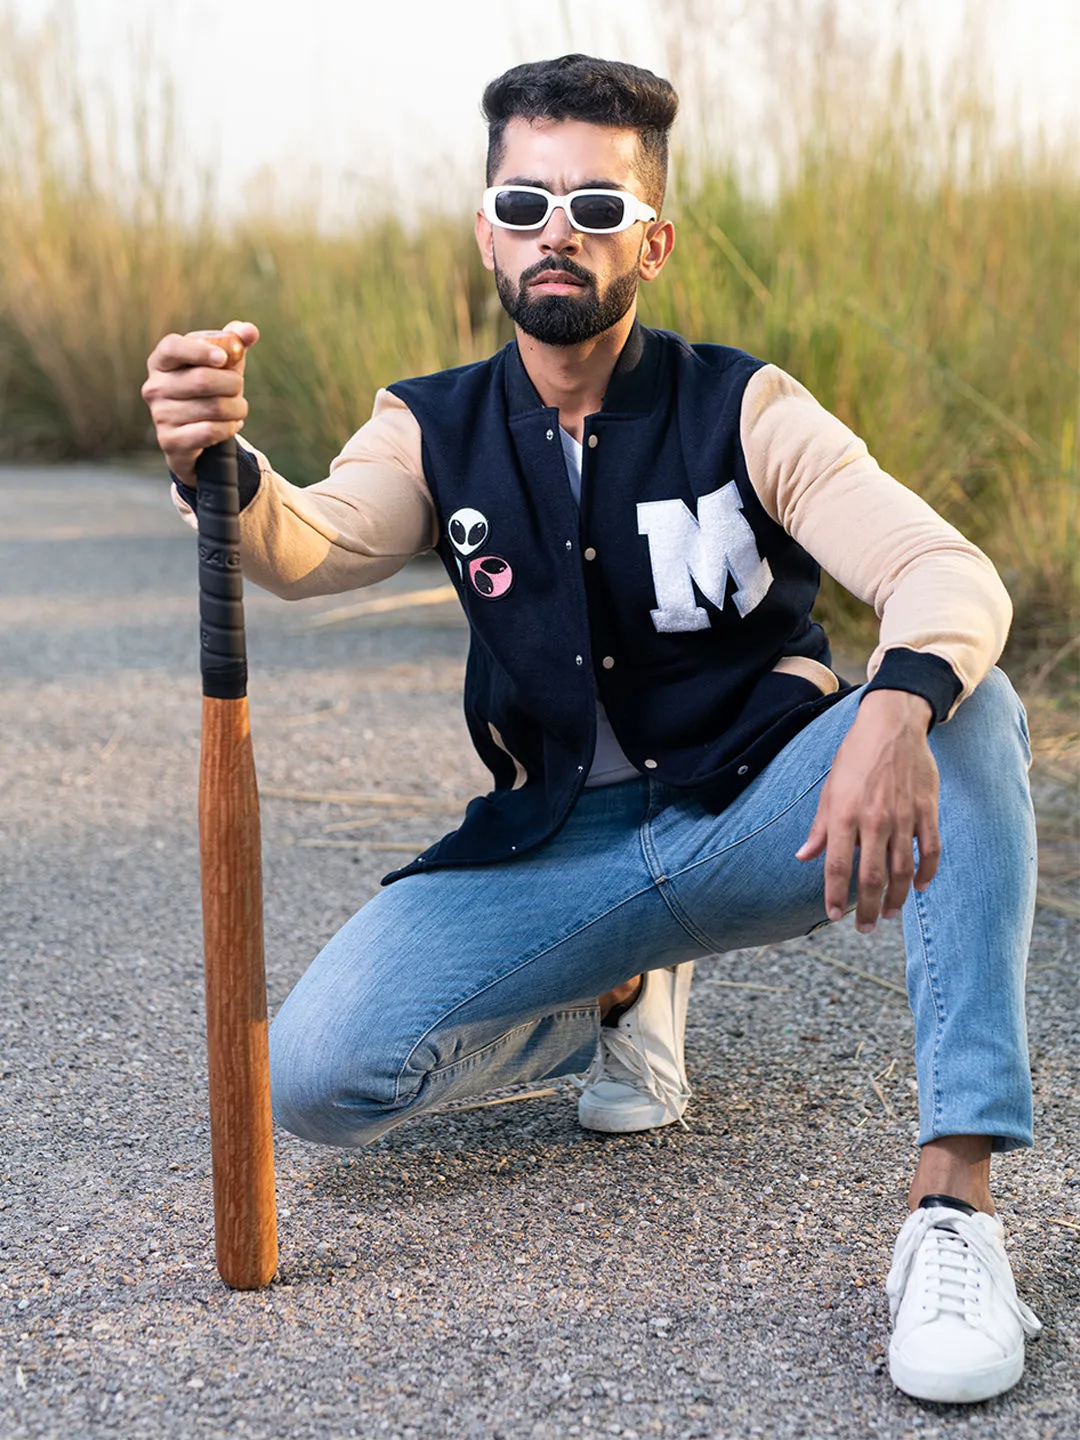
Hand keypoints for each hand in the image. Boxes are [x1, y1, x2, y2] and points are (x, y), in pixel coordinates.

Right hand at [141, 320, 258, 485]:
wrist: (195, 437)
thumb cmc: (209, 391)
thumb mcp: (221, 365)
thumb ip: (234, 342)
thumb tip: (250, 331)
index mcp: (161, 361)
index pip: (173, 347)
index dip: (200, 350)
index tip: (224, 358)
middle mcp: (154, 387)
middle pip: (202, 380)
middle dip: (233, 384)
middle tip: (238, 389)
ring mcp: (159, 415)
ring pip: (213, 408)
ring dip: (237, 409)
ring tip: (238, 409)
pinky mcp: (170, 441)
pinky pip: (209, 431)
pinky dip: (228, 428)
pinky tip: (230, 426)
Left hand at [796, 690, 940, 931]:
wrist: (892, 725)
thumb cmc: (855, 758)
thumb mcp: (829, 790)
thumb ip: (820, 827)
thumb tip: (804, 856)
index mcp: (845, 814)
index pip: (838, 866)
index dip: (835, 895)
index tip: (833, 915)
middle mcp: (874, 819)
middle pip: (872, 877)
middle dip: (868, 909)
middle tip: (866, 929)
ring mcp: (904, 816)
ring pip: (902, 870)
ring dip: (896, 898)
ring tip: (889, 914)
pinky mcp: (927, 811)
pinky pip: (930, 850)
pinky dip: (926, 873)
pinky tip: (918, 887)